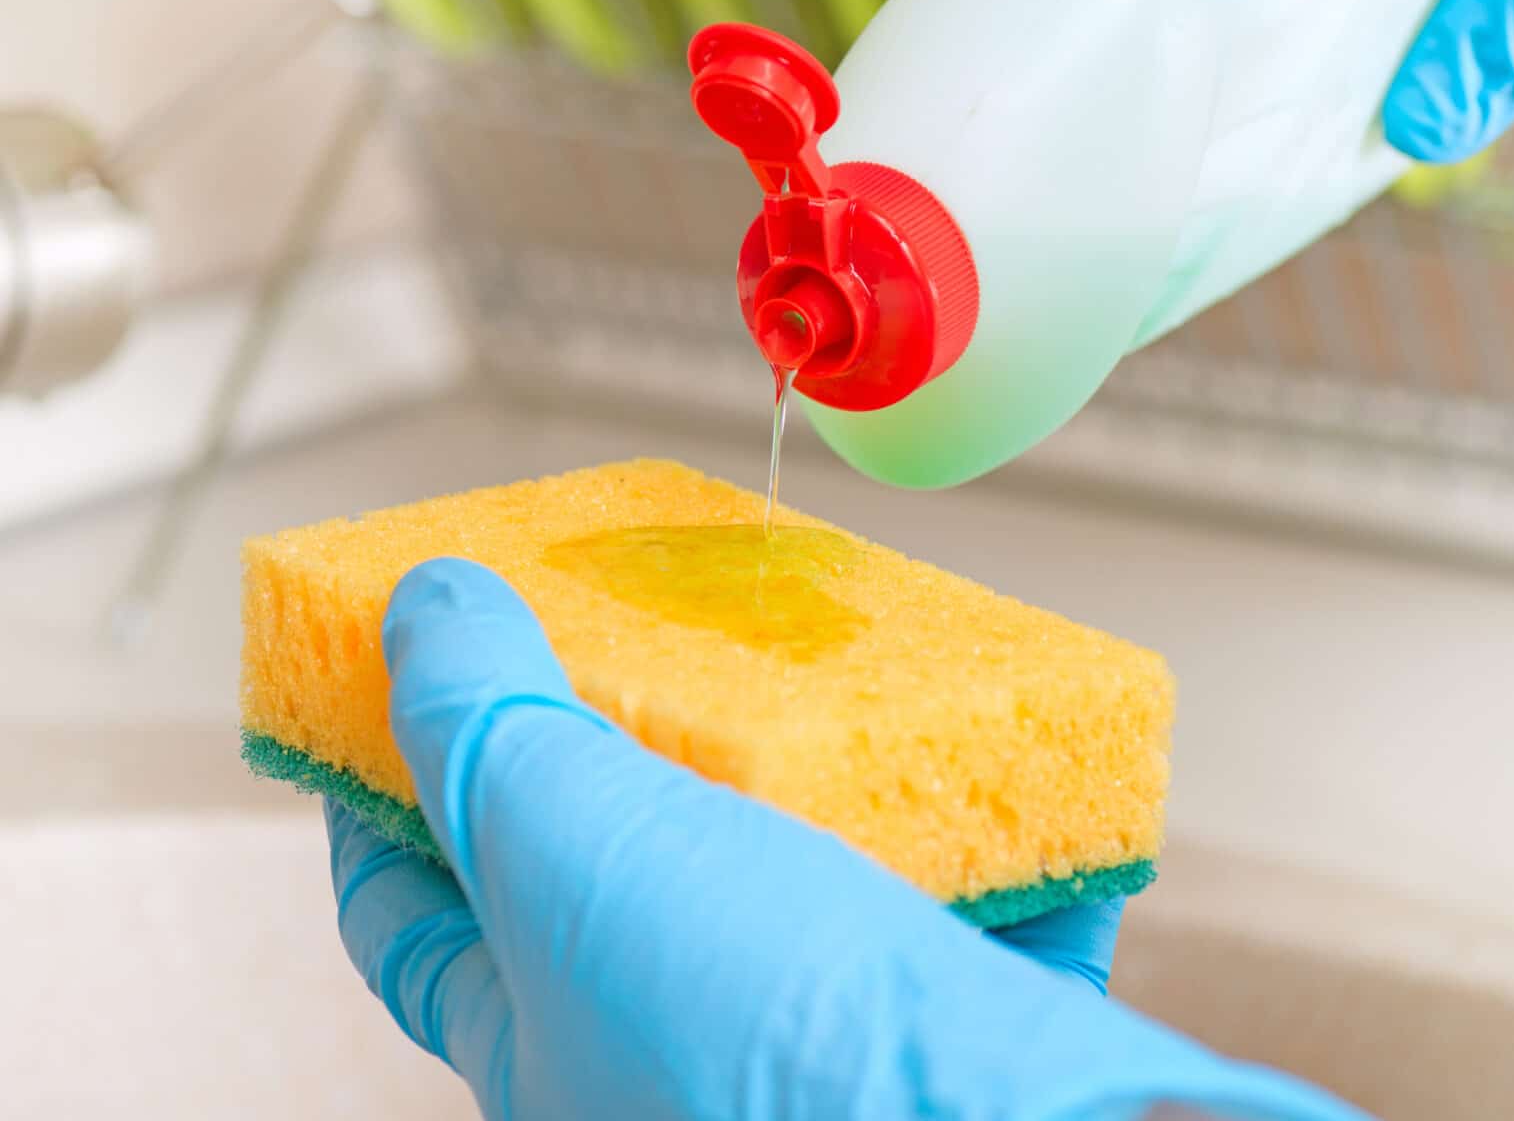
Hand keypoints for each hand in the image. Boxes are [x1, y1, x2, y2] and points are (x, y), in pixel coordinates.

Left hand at [328, 558, 1364, 1120]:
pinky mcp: (969, 1017)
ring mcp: (826, 1036)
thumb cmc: (758, 1040)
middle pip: (626, 872)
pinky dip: (990, 819)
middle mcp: (676, 1050)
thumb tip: (423, 606)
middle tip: (637, 628)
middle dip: (631, 744)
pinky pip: (980, 897)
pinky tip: (988, 742)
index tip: (395, 680)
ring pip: (808, 873)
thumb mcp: (577, 850)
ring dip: (814, 769)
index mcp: (545, 1043)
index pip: (415, 918)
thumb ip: (486, 725)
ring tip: (814, 663)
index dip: (381, 794)